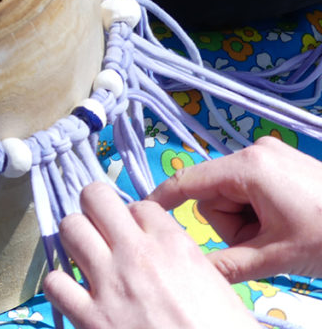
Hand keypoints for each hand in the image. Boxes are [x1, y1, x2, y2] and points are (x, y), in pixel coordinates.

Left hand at [44, 183, 259, 328]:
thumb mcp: (218, 289)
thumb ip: (183, 263)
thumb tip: (163, 260)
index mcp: (174, 245)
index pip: (139, 205)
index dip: (135, 218)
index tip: (137, 236)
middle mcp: (137, 255)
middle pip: (95, 198)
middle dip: (95, 209)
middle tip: (100, 229)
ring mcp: (109, 283)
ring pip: (70, 228)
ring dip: (75, 239)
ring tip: (85, 255)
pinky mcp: (90, 318)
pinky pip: (54, 282)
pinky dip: (59, 285)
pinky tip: (73, 294)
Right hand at [149, 137, 321, 281]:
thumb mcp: (275, 256)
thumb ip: (227, 264)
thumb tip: (194, 273)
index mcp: (248, 167)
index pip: (189, 181)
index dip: (163, 199)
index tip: (142, 212)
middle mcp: (255, 152)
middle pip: (213, 194)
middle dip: (230, 223)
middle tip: (261, 242)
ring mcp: (271, 154)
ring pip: (232, 194)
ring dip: (246, 220)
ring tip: (278, 234)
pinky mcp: (282, 162)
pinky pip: (251, 188)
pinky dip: (258, 210)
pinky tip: (284, 223)